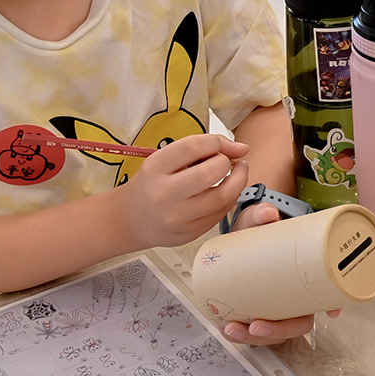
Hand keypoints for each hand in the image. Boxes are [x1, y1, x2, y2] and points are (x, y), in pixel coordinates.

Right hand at [117, 133, 249, 248]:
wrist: (133, 219)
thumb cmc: (152, 184)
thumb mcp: (165, 159)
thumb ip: (200, 148)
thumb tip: (242, 148)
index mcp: (155, 168)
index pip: (194, 146)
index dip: (216, 142)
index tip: (221, 146)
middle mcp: (164, 194)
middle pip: (210, 173)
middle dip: (226, 162)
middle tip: (228, 161)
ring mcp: (178, 217)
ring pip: (223, 197)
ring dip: (238, 180)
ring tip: (237, 173)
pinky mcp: (190, 233)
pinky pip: (221, 213)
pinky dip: (230, 198)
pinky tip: (226, 191)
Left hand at [216, 202, 332, 343]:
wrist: (242, 233)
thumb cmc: (259, 231)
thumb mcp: (259, 220)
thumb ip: (261, 214)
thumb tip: (269, 214)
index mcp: (303, 279)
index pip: (322, 299)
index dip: (327, 309)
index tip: (327, 315)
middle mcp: (293, 298)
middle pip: (294, 326)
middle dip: (274, 332)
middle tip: (255, 325)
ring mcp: (274, 306)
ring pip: (271, 333)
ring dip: (251, 337)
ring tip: (231, 328)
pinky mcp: (254, 308)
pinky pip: (251, 329)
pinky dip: (240, 334)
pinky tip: (225, 328)